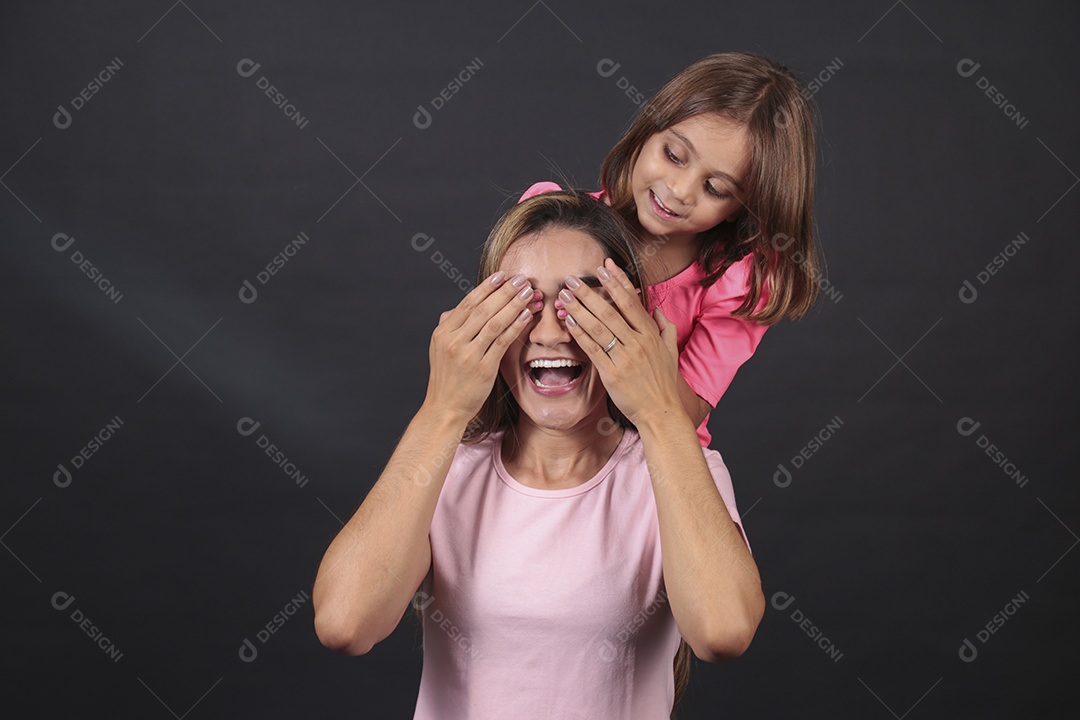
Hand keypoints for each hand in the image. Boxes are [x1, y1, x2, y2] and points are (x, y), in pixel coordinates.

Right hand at [424, 272, 542, 422]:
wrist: (445, 408)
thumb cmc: (447, 379)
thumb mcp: (440, 349)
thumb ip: (450, 327)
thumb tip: (458, 308)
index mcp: (443, 332)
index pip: (468, 303)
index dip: (486, 288)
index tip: (502, 276)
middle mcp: (453, 340)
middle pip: (483, 309)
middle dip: (505, 292)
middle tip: (521, 279)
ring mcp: (467, 354)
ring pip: (494, 322)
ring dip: (514, 305)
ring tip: (529, 293)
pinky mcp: (482, 368)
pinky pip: (502, 341)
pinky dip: (515, 326)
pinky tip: (526, 315)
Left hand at [555, 258, 680, 425]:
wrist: (661, 413)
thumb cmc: (663, 384)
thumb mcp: (671, 352)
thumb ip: (666, 329)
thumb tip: (659, 311)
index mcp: (651, 334)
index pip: (631, 302)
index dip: (617, 282)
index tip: (604, 266)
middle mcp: (638, 343)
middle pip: (610, 311)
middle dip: (589, 292)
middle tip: (572, 278)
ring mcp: (625, 357)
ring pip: (598, 327)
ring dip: (579, 309)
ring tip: (564, 295)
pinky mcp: (612, 373)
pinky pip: (592, 348)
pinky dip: (579, 333)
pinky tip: (568, 322)